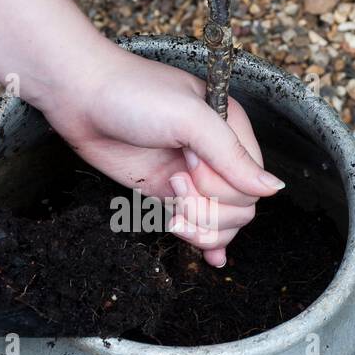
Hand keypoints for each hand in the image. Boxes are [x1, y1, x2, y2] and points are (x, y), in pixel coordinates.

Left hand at [42, 45, 285, 266]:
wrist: (80, 97)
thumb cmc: (134, 94)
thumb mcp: (190, 117)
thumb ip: (232, 155)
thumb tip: (274, 189)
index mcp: (231, 129)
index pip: (253, 183)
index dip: (224, 187)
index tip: (188, 164)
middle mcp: (215, 156)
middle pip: (241, 208)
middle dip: (208, 207)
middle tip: (174, 180)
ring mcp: (191, 177)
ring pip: (221, 223)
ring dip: (199, 227)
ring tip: (171, 211)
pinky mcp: (166, 193)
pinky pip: (197, 225)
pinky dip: (206, 243)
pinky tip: (212, 260)